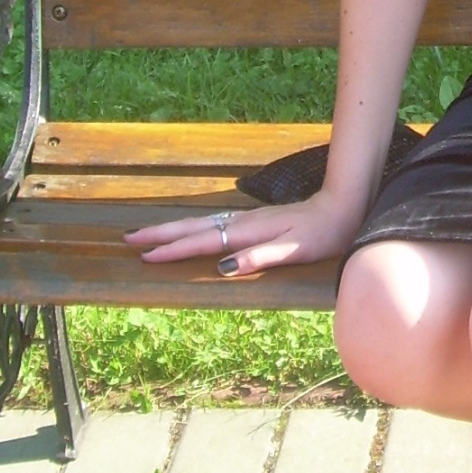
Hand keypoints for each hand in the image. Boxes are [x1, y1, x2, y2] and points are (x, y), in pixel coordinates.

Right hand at [124, 192, 360, 279]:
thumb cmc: (323, 233)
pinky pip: (213, 224)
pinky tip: (188, 232)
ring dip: (172, 229)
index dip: (174, 250)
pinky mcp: (253, 221)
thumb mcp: (296, 250)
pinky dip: (192, 228)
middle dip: (161, 234)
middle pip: (194, 228)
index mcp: (249, 231)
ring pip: (201, 224)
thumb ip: (261, 257)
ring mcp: (247, 219)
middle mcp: (243, 222)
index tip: (146, 256)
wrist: (343, 206)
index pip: (204, 242)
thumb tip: (225, 266)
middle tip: (128, 238)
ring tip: (146, 235)